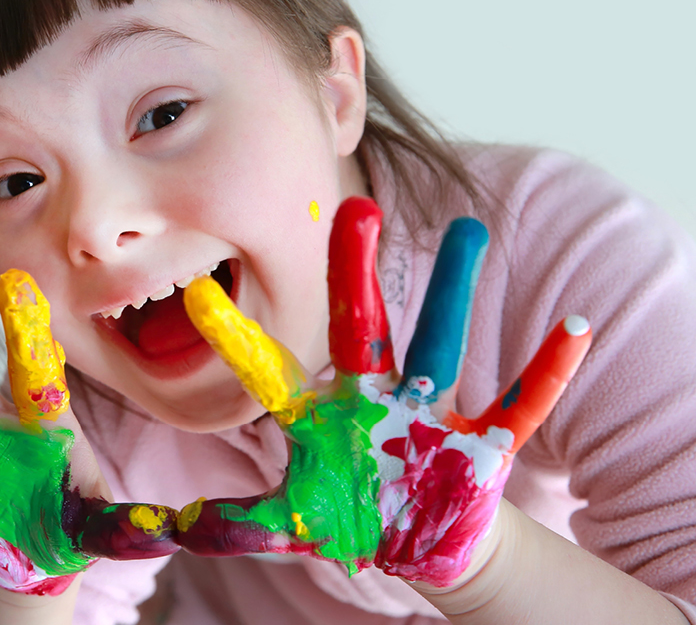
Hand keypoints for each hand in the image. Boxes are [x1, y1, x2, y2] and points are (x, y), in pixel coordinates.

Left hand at [174, 197, 591, 585]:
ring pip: (441, 342)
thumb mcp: (289, 520)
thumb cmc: (350, 512)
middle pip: (360, 327)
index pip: (270, 370)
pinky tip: (573, 331)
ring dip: (458, 291)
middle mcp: (371, 398)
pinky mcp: (480, 441)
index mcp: (320, 415)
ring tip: (471, 229)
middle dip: (355, 272)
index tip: (196, 292)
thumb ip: (232, 523)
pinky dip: (546, 374)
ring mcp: (427, 413)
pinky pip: (519, 404)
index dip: (235, 336)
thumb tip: (165, 526)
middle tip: (351, 206)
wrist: (417, 533)